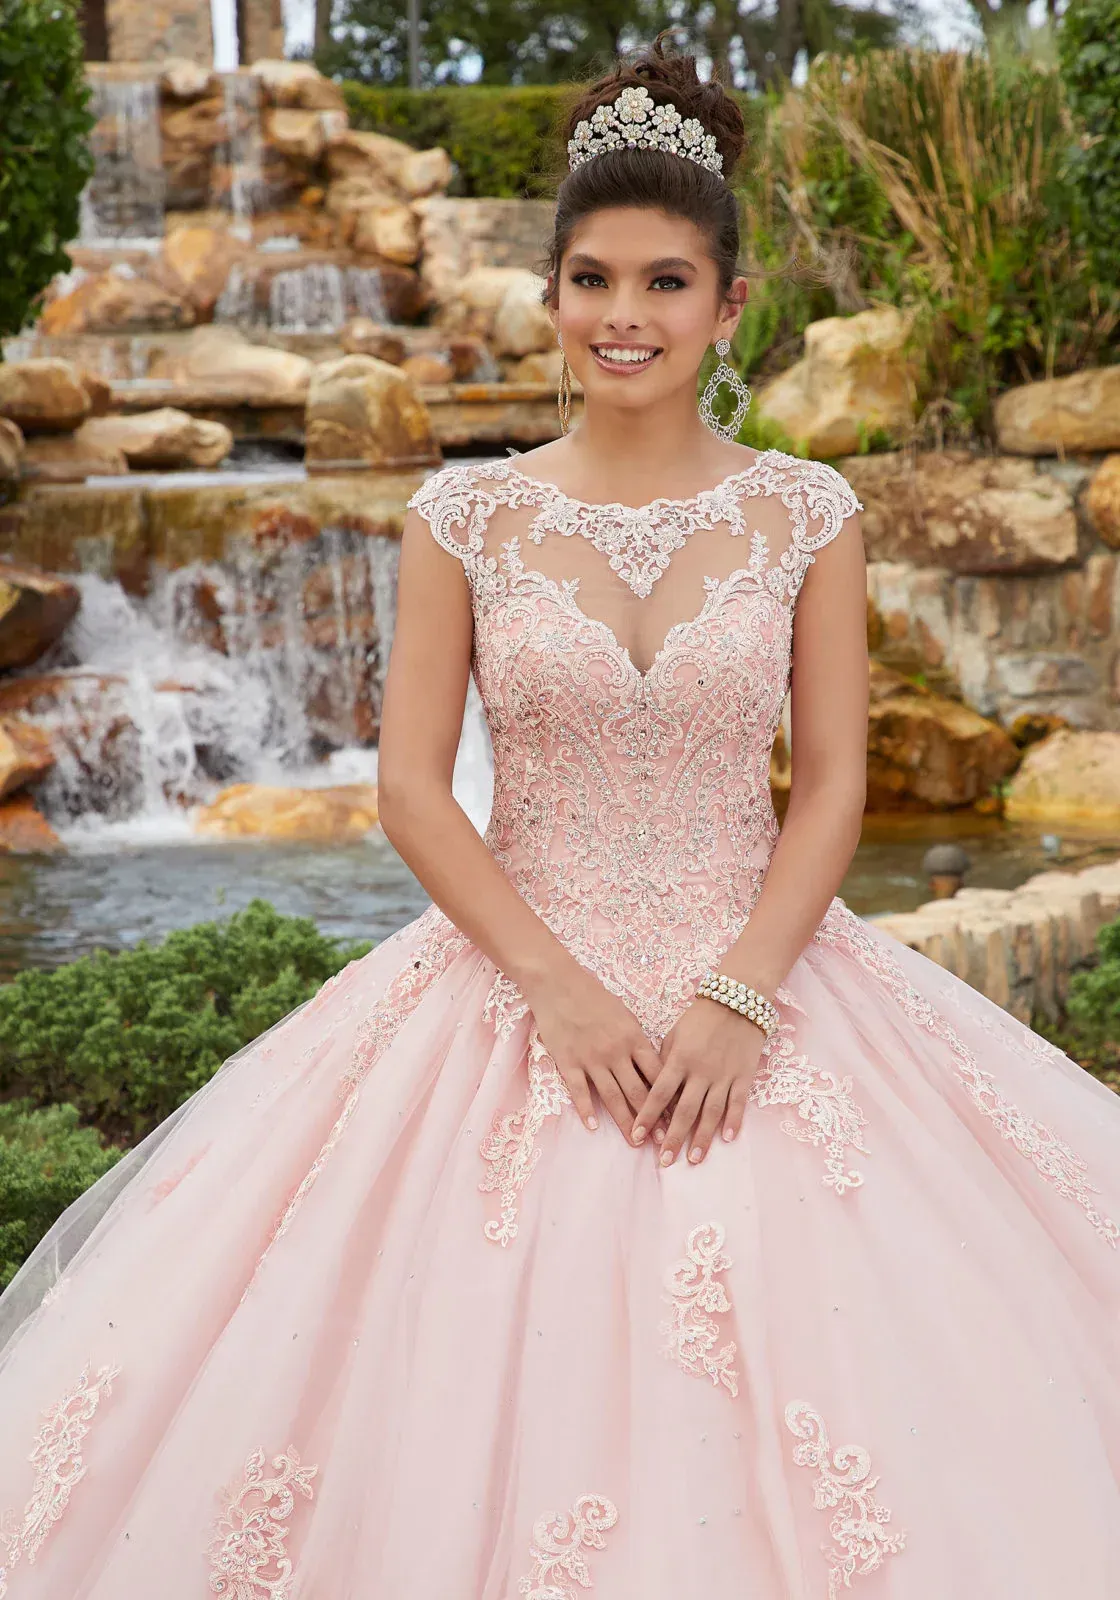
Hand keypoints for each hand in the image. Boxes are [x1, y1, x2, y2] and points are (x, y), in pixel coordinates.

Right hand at [526, 961, 663, 1140]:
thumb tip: (653, 1065)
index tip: (678, 1116)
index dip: (669, 1098)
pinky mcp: (568, 1061)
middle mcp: (616, 1052)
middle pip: (638, 1092)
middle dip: (652, 1119)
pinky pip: (580, 1091)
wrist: (558, 983)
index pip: (657, 1075)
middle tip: (661, 1141)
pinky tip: (593, 1126)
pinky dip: (586, 1109)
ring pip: (612, 1097)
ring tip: (635, 1142)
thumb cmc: (594, 996)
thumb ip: (638, 1041)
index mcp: (634, 1038)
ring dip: (625, 1121)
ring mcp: (591, 1058)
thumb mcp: (625, 1014)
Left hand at [631, 999, 767, 1164]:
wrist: (737, 1001)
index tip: (638, 1136)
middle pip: (684, 1111)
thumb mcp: (674, 1034)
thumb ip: (664, 1061)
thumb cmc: (699, 1017)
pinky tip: (727, 1139)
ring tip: (693, 1159)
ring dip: (702, 1138)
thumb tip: (655, 1089)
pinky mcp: (743, 1076)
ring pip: (711, 1112)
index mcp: (679, 1059)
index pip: (659, 1093)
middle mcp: (700, 1071)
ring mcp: (723, 1075)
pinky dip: (734, 1121)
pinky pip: (738, 1102)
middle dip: (673, 1138)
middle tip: (665, 1161)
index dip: (647, 1116)